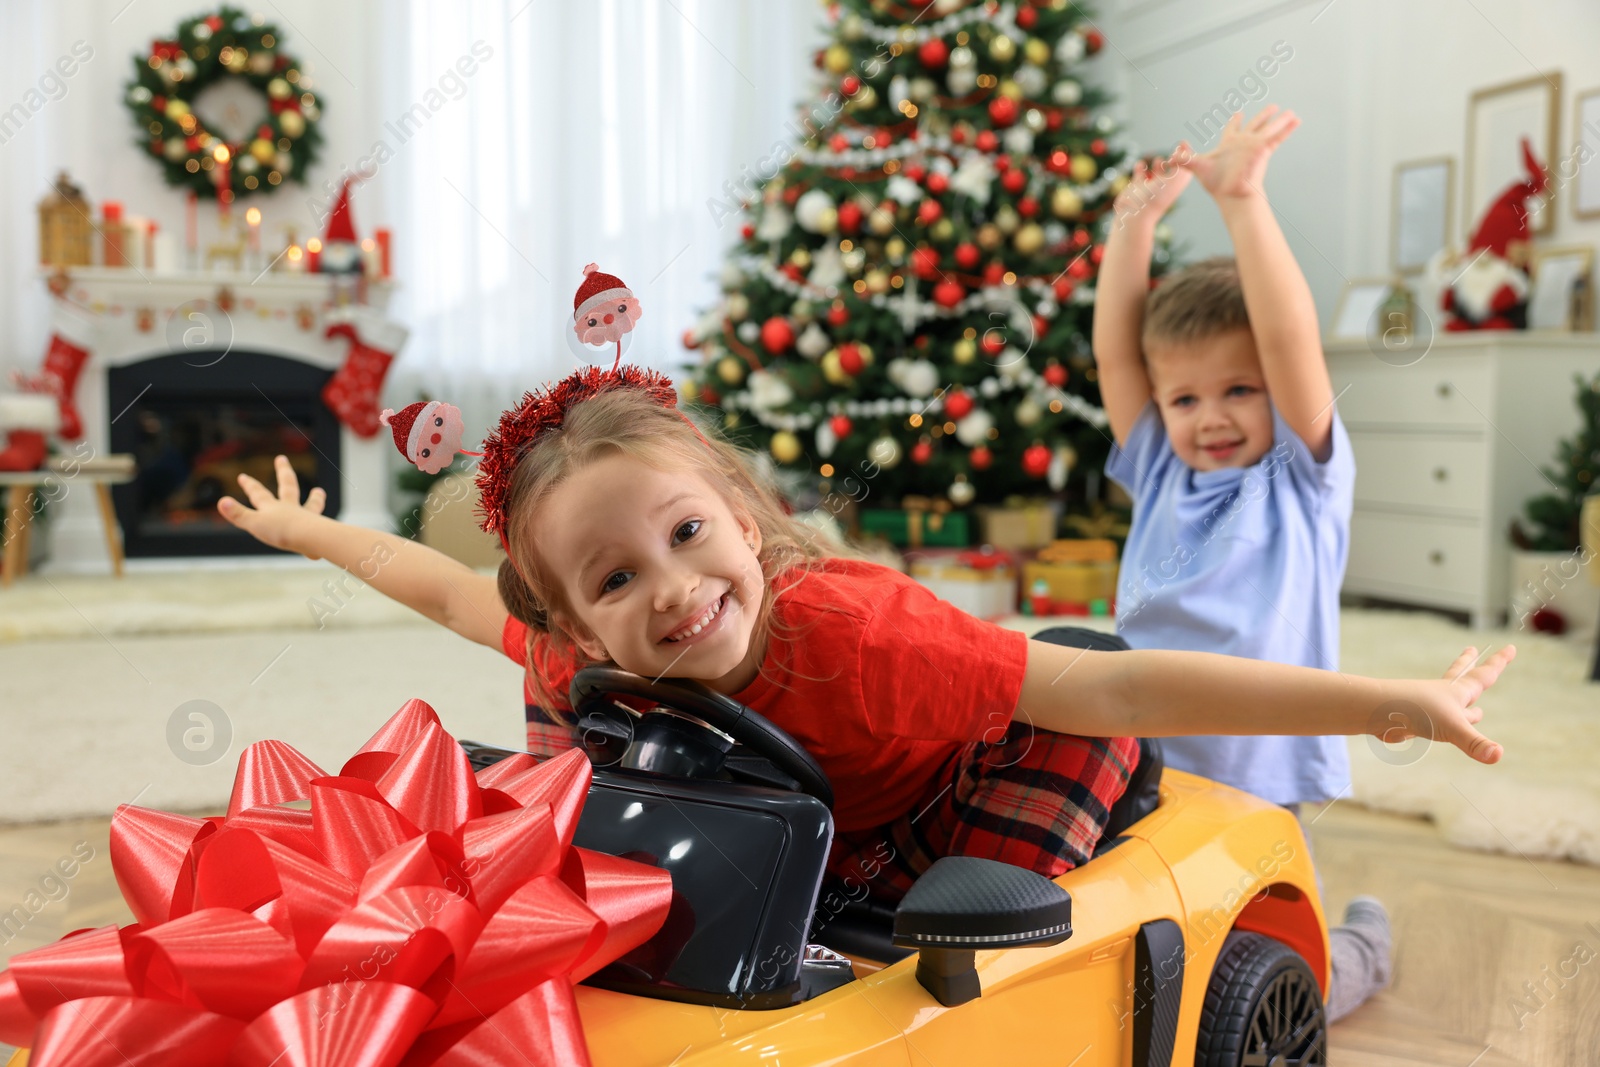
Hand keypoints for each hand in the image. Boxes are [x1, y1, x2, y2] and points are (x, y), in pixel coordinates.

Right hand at [216, 454, 326, 557]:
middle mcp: (291, 509)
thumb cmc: (282, 531)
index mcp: (273, 507)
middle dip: (283, 472)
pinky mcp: (317, 535)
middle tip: (281, 459)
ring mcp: (307, 519)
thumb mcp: (255, 523)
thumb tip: (222, 501)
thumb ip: (239, 514)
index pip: (259, 494)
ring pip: (311, 505)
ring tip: (319, 491)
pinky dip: (318, 538)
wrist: (311, 538)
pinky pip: (318, 536)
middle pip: (288, 486)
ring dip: (315, 498)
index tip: (243, 476)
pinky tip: (319, 545)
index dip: (250, 486)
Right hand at [1112, 148, 1192, 224]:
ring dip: (1158, 162)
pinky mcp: (1137, 185)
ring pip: (1157, 169)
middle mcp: (1165, 185)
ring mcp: (1151, 185)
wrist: (1136, 213)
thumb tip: (1183, 149)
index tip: (1183, 142)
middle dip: (1174, 158)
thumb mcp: (1175, 178)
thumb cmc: (1156, 197)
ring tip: (1160, 161)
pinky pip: (1140, 172)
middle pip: (1173, 168)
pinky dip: (1140, 166)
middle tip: (1177, 147)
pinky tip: (1141, 165)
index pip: (1185, 167)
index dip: (1186, 155)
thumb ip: (1181, 161)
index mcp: (1176, 185)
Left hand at [1179, 105, 1298, 200]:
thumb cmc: (1214, 183)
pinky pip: (1277, 136)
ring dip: (1280, 120)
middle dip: (1262, 116)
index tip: (1238, 113)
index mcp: (1229, 145)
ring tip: (1291, 112)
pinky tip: (1296, 119)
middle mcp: (1243, 143)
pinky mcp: (1263, 149)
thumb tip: (1167, 158)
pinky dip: (1287, 128)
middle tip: (1272, 107)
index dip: (1235, 122)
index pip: (1233, 130)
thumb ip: (1182, 159)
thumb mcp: (1195, 166)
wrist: (1230, 193)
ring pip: (1269, 129)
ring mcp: (1254, 145)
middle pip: (1255, 125)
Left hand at [1375, 645, 1515, 764]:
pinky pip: (1437, 724)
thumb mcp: (1452, 728)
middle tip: (1472, 648)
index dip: (1499, 661)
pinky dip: (1444, 726)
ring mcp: (1430, 707)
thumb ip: (1475, 743)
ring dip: (1465, 704)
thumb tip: (1497, 755)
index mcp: (1457, 691)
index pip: (1485, 674)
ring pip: (1454, 704)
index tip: (1510, 646)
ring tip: (1476, 709)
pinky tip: (1442, 730)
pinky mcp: (1418, 720)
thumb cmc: (1416, 712)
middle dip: (1469, 663)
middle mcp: (1445, 696)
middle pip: (1461, 676)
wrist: (1378, 713)